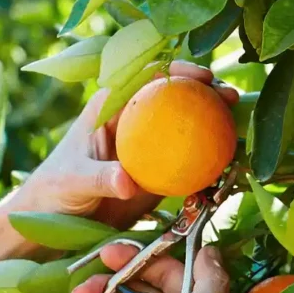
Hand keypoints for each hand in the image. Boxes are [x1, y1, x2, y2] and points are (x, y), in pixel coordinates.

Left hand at [0, 62, 236, 263]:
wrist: (54, 223)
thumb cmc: (53, 190)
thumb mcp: (72, 181)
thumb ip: (99, 178)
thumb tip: (127, 181)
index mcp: (110, 106)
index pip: (146, 76)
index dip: (176, 70)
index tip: (200, 76)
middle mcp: (134, 120)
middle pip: (177, 96)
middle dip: (206, 90)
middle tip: (229, 97)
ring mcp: (150, 146)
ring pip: (189, 126)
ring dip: (216, 122)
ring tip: (240, 127)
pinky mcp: (160, 173)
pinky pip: (190, 161)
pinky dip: (210, 158)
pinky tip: (231, 161)